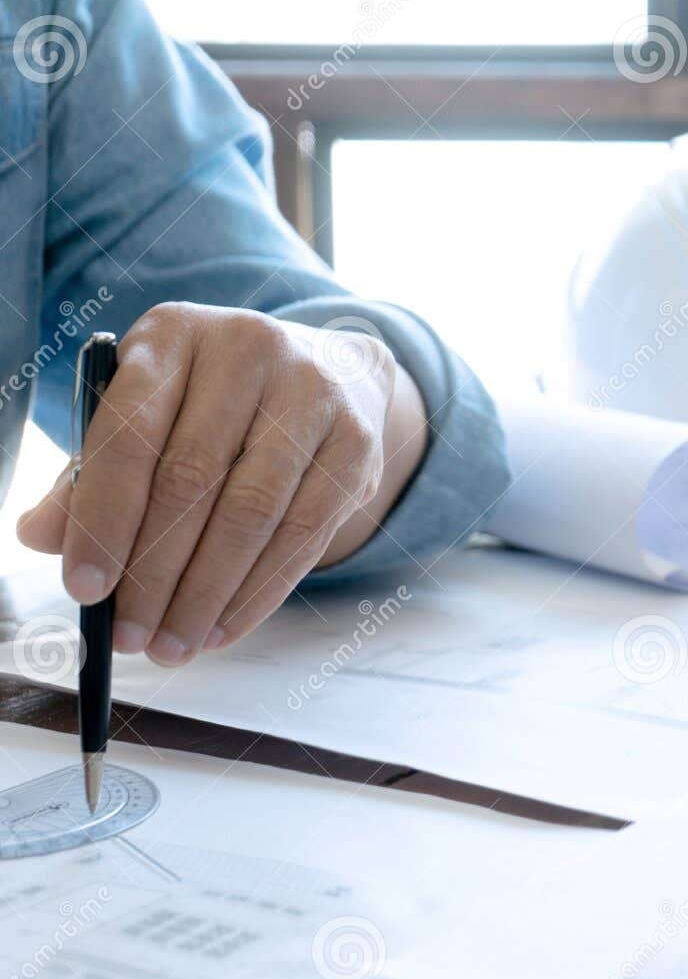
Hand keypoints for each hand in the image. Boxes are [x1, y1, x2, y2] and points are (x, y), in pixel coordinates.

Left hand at [17, 302, 426, 664]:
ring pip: (253, 513)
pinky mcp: (357, 443)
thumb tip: (40, 538)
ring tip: (173, 645)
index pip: (130, 432)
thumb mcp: (150, 412)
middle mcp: (248, 349)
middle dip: (155, 572)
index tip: (84, 589)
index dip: (103, 517)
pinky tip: (223, 627)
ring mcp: (313, 393)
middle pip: (193, 478)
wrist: (334, 374)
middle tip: (130, 636)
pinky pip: (305, 534)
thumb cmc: (216, 402)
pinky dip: (259, 593)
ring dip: (207, 593)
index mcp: (174, 333)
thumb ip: (91, 473)